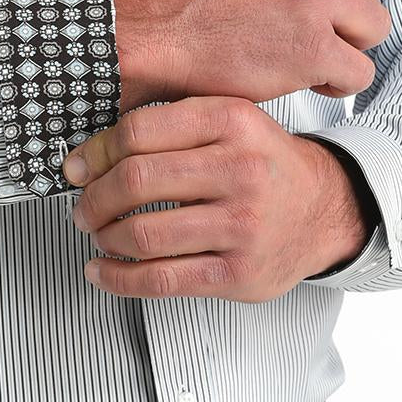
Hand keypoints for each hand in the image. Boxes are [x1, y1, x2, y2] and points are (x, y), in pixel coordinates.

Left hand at [62, 97, 374, 300]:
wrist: (323, 209)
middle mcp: (241, 170)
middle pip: (135, 181)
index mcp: (232, 122)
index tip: (78, 169)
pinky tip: (102, 271)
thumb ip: (168, 128)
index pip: (139, 132)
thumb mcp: (228, 124)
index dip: (95, 153)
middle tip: (84, 208)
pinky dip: (117, 279)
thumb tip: (85, 159)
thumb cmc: (263, 166)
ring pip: (142, 234)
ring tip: (99, 235)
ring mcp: (242, 225)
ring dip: (104, 237)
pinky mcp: (238, 273)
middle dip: (94, 199)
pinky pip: (160, 279)